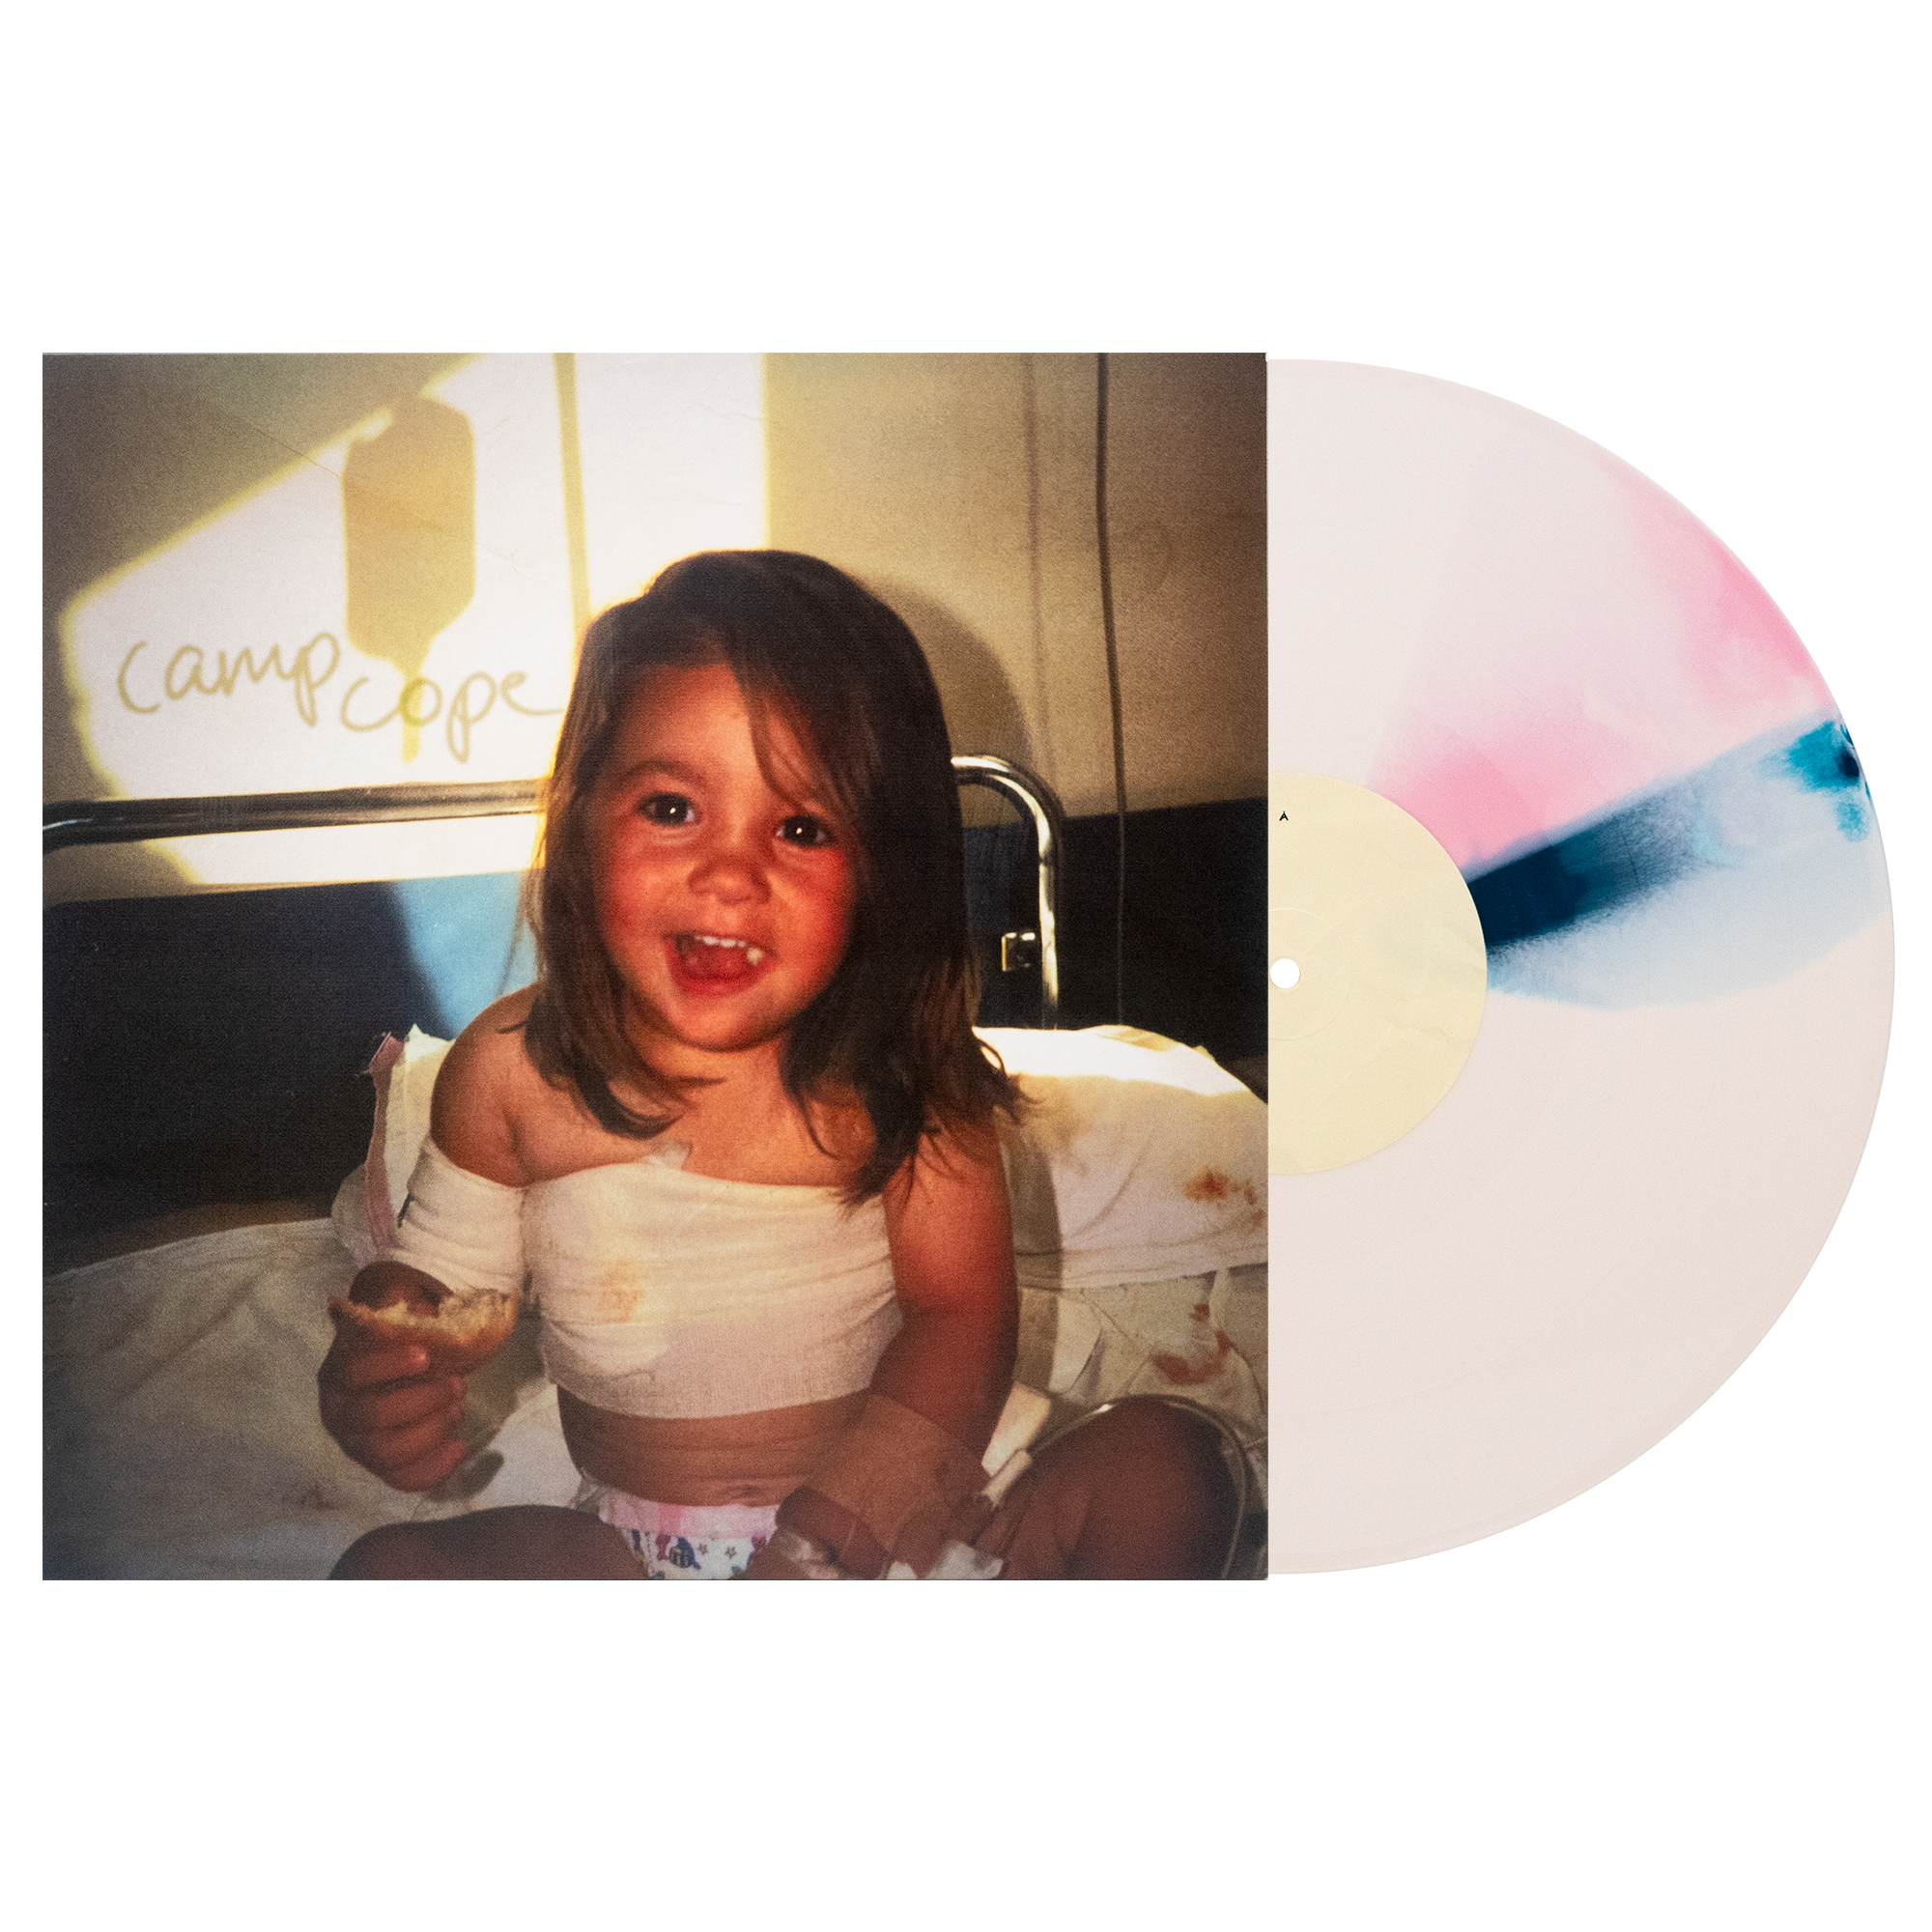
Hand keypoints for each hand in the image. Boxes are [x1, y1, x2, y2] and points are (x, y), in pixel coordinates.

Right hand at [318, 1266, 469, 1491]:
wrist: (405, 1355)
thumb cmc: (400, 1330)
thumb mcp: (398, 1302)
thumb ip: (401, 1301)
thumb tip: (420, 1311)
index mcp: (337, 1372)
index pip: (354, 1374)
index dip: (388, 1367)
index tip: (426, 1356)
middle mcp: (338, 1413)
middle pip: (371, 1418)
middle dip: (421, 1402)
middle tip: (458, 1385)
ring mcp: (357, 1444)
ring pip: (386, 1454)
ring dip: (430, 1433)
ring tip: (459, 1409)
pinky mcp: (381, 1465)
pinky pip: (403, 1479)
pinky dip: (433, 1470)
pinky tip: (460, 1447)